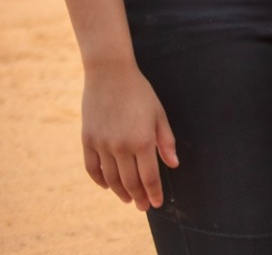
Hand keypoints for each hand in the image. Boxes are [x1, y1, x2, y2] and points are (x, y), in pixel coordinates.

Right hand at [80, 60, 175, 210]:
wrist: (110, 75)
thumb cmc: (140, 93)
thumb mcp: (159, 115)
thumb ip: (166, 141)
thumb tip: (173, 165)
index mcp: (142, 141)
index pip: (149, 176)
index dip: (153, 193)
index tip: (156, 204)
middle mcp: (121, 146)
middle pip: (130, 181)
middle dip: (138, 197)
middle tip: (143, 207)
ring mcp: (102, 144)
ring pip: (111, 178)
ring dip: (120, 192)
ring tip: (128, 199)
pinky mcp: (87, 140)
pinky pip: (92, 168)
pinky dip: (100, 180)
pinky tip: (107, 186)